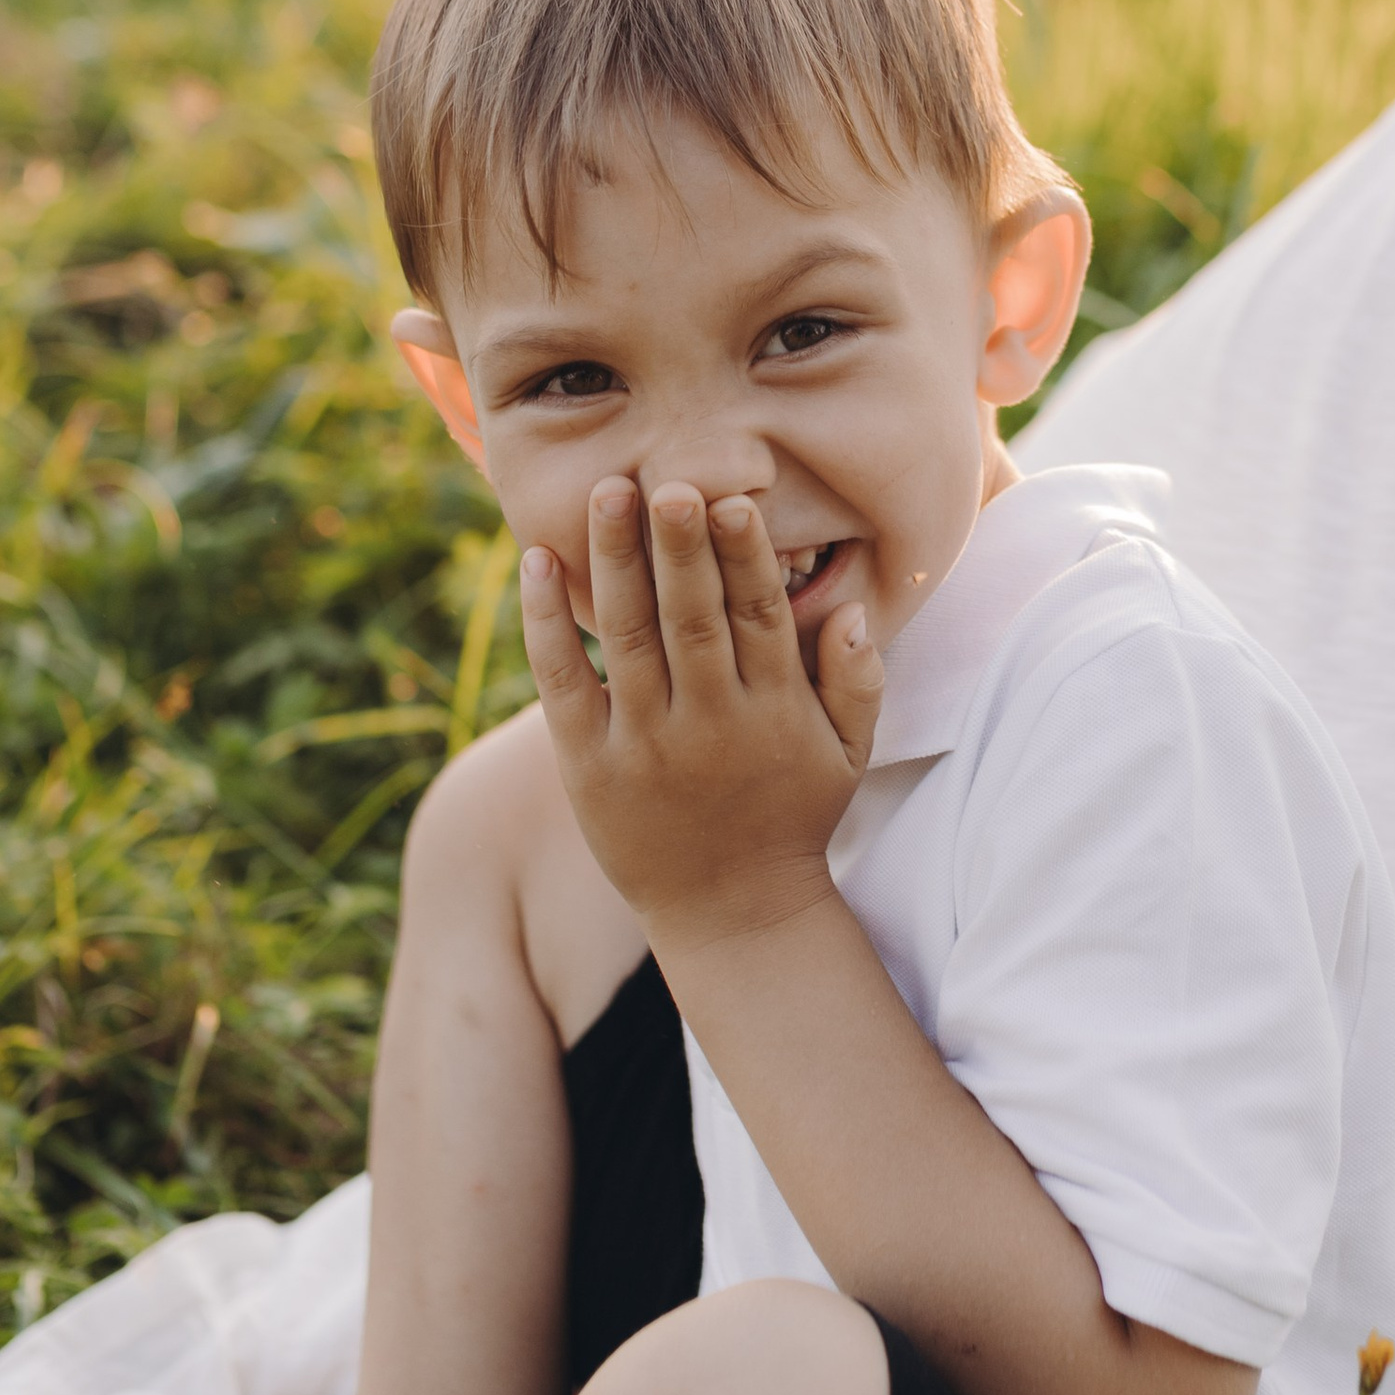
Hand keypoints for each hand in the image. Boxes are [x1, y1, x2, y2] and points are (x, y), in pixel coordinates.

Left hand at [519, 482, 883, 941]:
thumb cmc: (792, 818)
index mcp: (772, 711)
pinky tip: (536, 563)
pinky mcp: (587, 764)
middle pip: (690, 618)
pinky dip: (546, 622)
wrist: (730, 913)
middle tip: (667, 481)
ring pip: (627, 636)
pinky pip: (563, 681)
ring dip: (616, 561)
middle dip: (678, 546)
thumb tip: (851, 610)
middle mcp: (707, 722)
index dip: (745, 557)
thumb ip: (858, 680)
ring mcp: (643, 743)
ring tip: (606, 492)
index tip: (731, 500)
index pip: (758, 617)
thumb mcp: (849, 755)